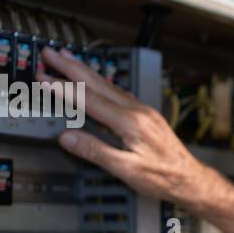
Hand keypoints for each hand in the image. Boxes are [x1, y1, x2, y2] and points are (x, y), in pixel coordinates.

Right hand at [40, 46, 233, 232]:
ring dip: (84, 70)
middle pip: (97, 83)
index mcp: (130, 122)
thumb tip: (67, 138)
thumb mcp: (126, 169)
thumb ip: (95, 151)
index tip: (43, 77)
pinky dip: (100, 81)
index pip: (89, 99)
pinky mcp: (145, 115)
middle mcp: (137, 111)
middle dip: (70, 66)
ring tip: (66, 58)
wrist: (190, 179)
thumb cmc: (163, 177)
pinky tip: (95, 79)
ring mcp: (142, 111)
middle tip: (49, 53)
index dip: (63, 87)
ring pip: (108, 84)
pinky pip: (118, 91)